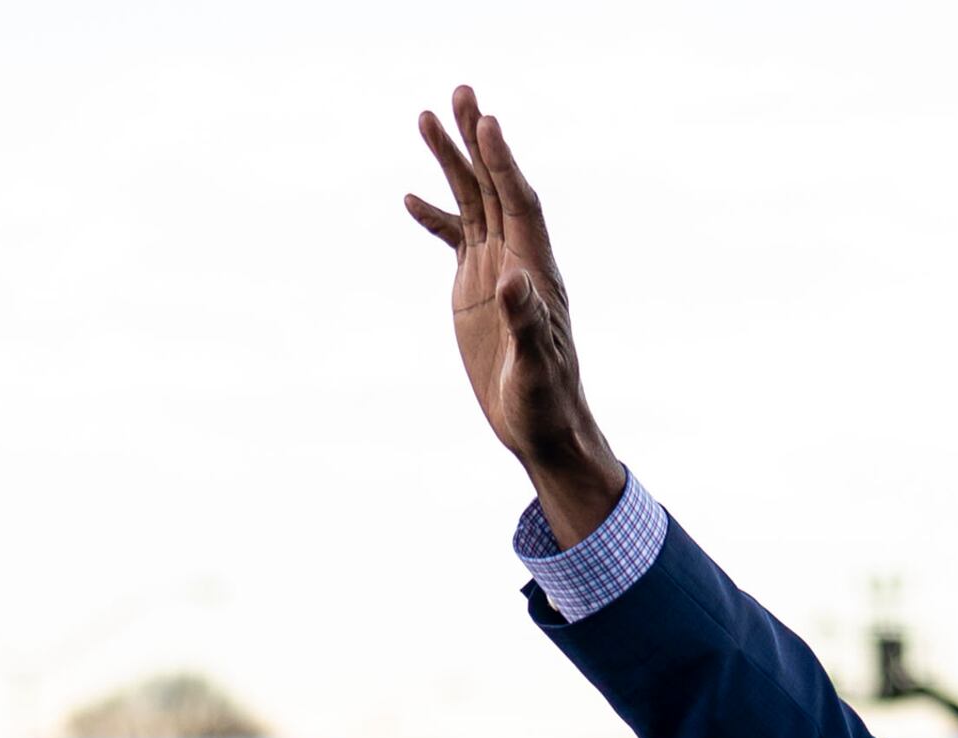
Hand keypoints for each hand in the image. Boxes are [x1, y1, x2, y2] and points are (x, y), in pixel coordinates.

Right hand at [407, 86, 624, 544]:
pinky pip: (455, 238)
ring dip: (453, 161)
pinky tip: (411, 197)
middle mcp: (518, 260)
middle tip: (459, 92)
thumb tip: (514, 280)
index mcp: (536, 271)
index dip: (504, 163)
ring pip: (474, 202)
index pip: (520, 203)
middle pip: (496, 187)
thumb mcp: (536, 367)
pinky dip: (435, 216)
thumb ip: (527, 324)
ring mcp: (495, 270)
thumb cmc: (546, 402)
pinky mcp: (476, 288)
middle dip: (477, 140)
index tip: (487, 121)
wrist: (541, 426)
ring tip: (427, 116)